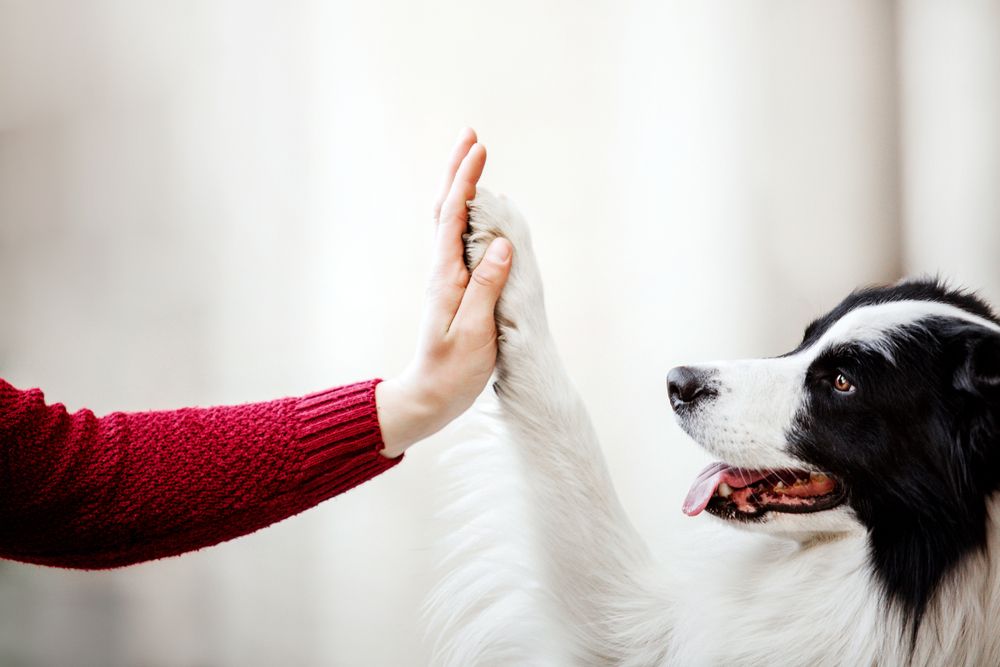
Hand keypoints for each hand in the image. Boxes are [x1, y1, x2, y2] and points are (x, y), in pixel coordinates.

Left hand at [375, 129, 512, 457]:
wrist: (431, 395)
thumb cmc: (453, 370)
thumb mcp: (474, 331)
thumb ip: (487, 286)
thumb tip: (501, 244)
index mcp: (446, 276)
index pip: (453, 216)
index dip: (466, 180)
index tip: (479, 149)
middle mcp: (442, 270)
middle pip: (445, 209)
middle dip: (458, 171)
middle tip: (471, 136)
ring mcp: (447, 278)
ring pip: (449, 221)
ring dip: (460, 187)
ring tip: (473, 159)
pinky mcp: (454, 288)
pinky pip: (457, 240)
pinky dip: (464, 213)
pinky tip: (475, 209)